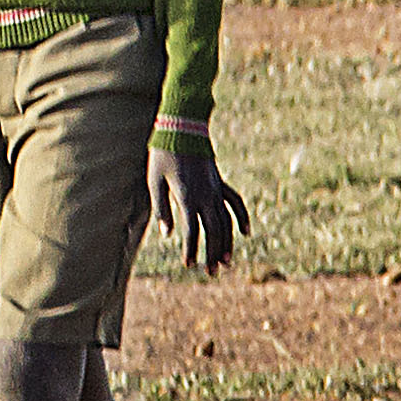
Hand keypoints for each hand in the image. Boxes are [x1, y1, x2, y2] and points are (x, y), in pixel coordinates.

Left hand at [148, 139, 250, 271]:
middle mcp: (206, 196)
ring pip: (226, 221)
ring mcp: (216, 189)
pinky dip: (242, 217)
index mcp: (188, 197)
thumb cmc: (163, 154)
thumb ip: (161, 209)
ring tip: (225, 262)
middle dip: (212, 253)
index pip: (192, 231)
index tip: (189, 265)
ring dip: (226, 242)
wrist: (182, 127)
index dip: (191, 250)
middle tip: (210, 272)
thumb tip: (167, 234)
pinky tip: (245, 233)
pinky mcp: (219, 182)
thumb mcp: (155, 181)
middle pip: (213, 230)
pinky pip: (235, 202)